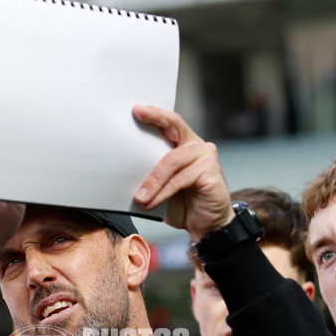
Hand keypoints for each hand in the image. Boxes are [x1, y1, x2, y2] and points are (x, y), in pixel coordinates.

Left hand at [132, 105, 233, 239]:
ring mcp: (206, 157)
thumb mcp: (161, 188)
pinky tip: (152, 202)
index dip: (154, 114)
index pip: (169, 123)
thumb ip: (150, 174)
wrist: (206, 226)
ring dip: (152, 181)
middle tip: (133, 125)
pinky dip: (163, 192)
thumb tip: (124, 170)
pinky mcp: (211, 172)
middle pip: (174, 127)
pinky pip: (180, 179)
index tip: (136, 109)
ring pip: (171, 161)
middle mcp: (197, 146)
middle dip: (154, 121)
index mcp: (184, 144)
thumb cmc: (183, 205)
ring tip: (140, 198)